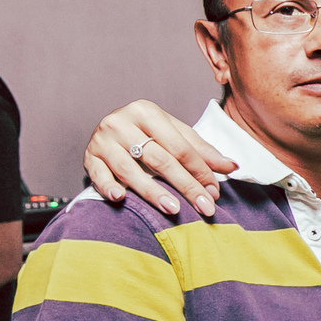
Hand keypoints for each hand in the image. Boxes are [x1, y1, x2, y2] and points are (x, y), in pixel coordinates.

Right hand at [83, 100, 235, 217]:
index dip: (200, 171)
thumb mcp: (174, 135)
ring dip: (152, 191)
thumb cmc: (147, 133)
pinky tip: (120, 197)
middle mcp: (122, 122)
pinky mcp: (89, 157)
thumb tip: (232, 166)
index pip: (180, 147)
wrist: (109, 129)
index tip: (214, 193)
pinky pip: (98, 174)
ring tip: (173, 209)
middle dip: (185, 185)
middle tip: (204, 207)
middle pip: (160, 159)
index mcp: (147, 112)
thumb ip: (201, 151)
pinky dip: (108, 186)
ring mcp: (102, 140)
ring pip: (130, 169)